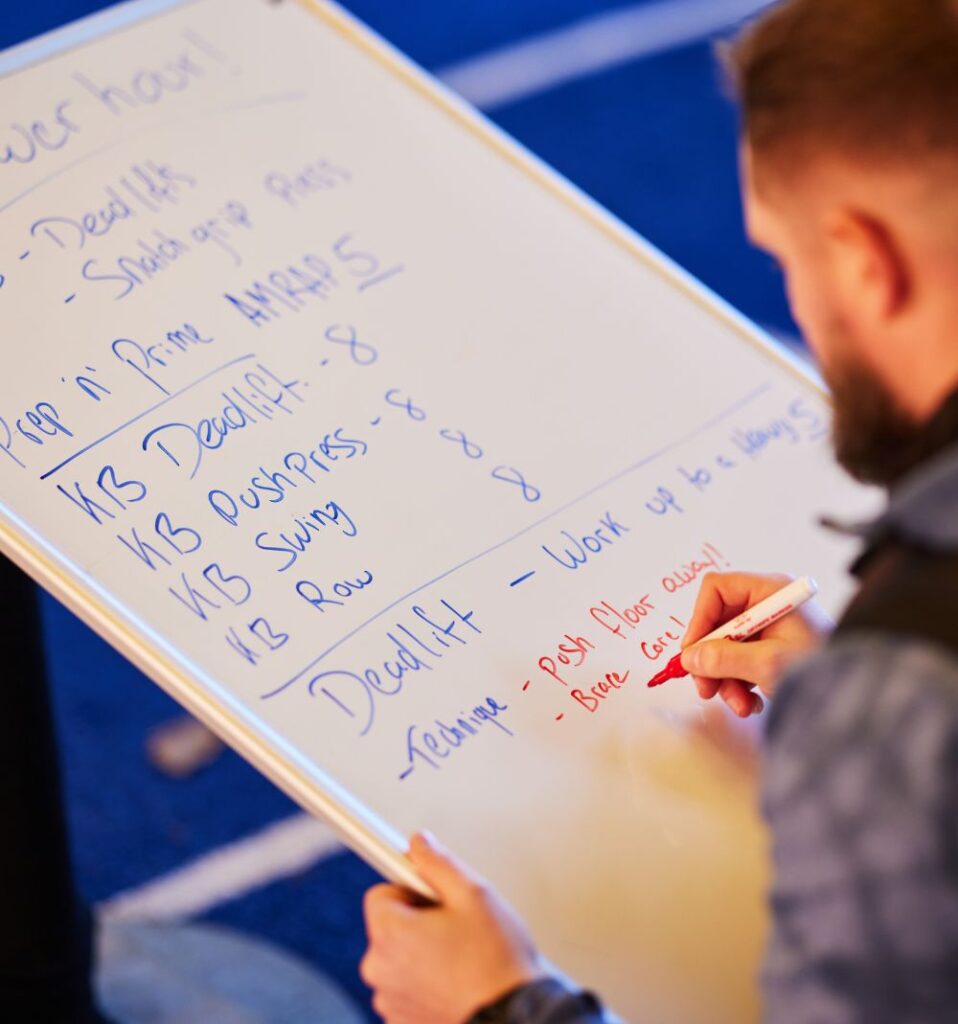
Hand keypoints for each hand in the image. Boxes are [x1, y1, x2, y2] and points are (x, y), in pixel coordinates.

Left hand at [361, 832, 543, 1023]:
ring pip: (398, 959)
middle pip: (389, 927)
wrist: (514, 1019)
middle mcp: (380, 970)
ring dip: (421, 954)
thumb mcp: (473, 893)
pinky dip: (425, 983)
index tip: (435, 898)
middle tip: (456, 929)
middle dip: (417, 922)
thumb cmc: (496, 961)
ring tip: (461, 958)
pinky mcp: (402, 1022)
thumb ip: (437, 862)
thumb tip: (418, 843)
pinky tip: (456, 982)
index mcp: (390, 934)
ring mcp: (390, 1001)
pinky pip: (406, 989)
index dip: (410, 890)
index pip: (380, 894)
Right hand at [681, 572, 829, 717]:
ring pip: (728, 646)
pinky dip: (741, 683)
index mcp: (771, 591)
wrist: (858, 699)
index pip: (717, 589)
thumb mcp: (767, 664)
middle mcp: (769, 604)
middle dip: (712, 659)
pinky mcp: (775, 648)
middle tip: (706, 689)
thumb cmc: (822, 670)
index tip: (692, 653)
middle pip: (719, 622)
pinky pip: (743, 660)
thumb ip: (724, 659)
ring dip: (726, 678)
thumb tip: (690, 658)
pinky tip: (753, 704)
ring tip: (740, 705)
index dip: (699, 619)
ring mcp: (772, 627)